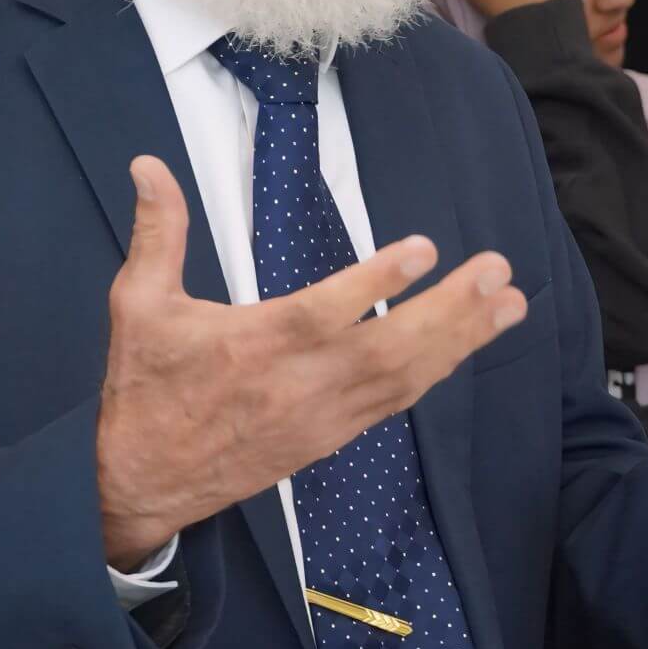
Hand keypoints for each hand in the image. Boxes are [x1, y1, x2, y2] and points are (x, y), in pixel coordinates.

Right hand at [94, 157, 528, 570]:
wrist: (139, 484)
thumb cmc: (144, 388)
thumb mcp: (138, 303)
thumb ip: (157, 231)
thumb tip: (148, 164)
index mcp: (253, 346)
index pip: (325, 312)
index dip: (376, 282)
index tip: (425, 249)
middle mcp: (298, 384)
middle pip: (389, 349)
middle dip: (451, 311)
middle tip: (499, 274)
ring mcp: (321, 416)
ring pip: (404, 379)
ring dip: (461, 341)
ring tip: (510, 303)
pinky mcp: (331, 438)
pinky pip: (394, 404)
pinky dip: (435, 373)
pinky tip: (467, 345)